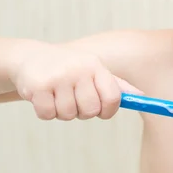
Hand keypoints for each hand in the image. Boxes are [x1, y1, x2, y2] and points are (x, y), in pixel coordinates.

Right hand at [9, 41, 141, 120]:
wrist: (30, 57)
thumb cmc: (69, 68)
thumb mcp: (94, 70)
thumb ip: (117, 85)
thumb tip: (142, 97)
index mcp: (96, 66)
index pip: (113, 98)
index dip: (108, 111)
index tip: (101, 112)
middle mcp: (79, 69)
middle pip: (90, 111)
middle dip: (81, 112)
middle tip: (73, 101)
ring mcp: (59, 77)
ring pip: (68, 115)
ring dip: (61, 112)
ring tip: (56, 95)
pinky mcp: (39, 86)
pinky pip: (48, 115)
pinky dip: (45, 112)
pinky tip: (42, 97)